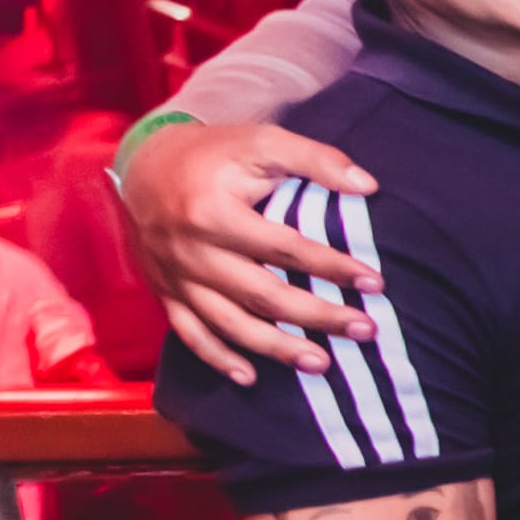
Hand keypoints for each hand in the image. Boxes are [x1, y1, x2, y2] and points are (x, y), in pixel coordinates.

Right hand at [126, 116, 378, 376]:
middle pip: (261, 294)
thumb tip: (368, 186)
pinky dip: (217, 358)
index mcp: (213, 213)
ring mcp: (176, 276)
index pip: (285, 248)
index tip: (375, 282)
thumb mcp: (263, 141)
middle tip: (365, 330)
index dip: (332, 266)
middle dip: (317, 316)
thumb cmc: (214, 153)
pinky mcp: (166, 291)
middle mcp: (191, 251)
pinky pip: (189, 332)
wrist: (144, 164)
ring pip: (228, 322)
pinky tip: (250, 377)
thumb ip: (316, 160)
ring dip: (275, 348)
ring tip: (321, 363)